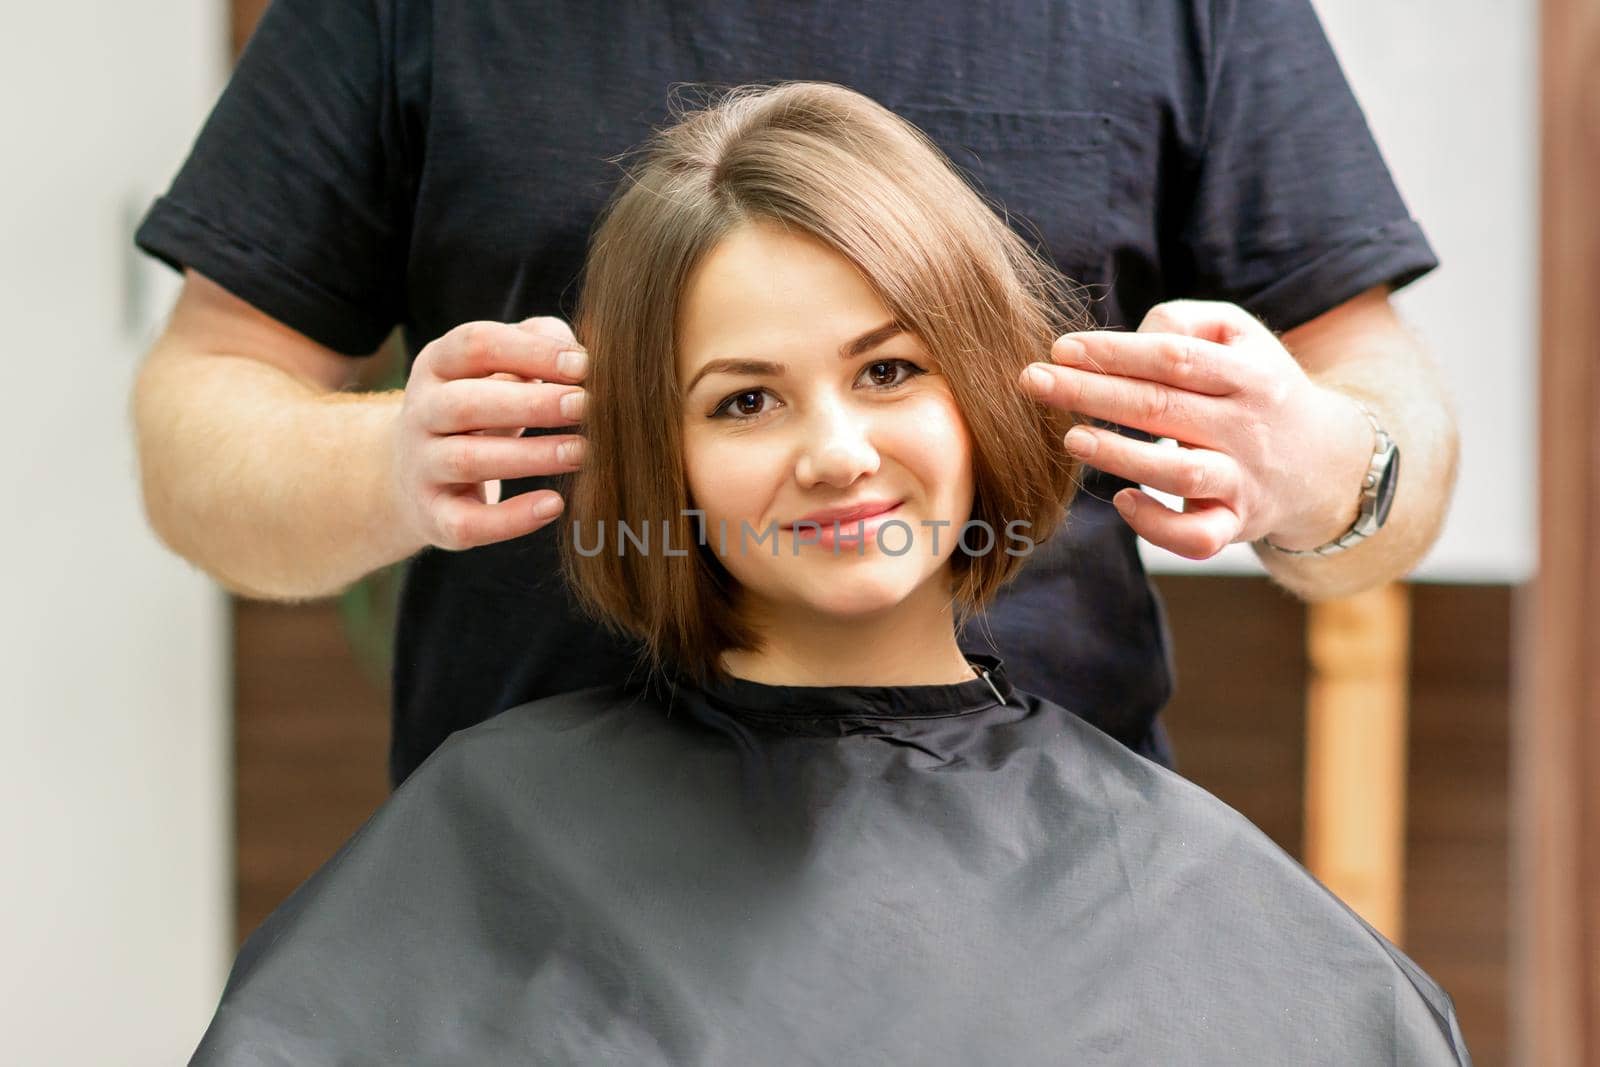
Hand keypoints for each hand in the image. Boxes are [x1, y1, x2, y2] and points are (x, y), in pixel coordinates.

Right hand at [391, 316, 588, 550]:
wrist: (414, 475)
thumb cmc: (480, 408)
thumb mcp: (499, 368)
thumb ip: (539, 345)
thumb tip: (581, 356)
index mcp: (437, 365)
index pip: (476, 345)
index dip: (530, 352)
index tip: (582, 365)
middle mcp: (420, 412)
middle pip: (467, 403)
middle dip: (531, 404)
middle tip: (586, 407)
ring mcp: (421, 466)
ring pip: (468, 460)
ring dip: (531, 456)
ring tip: (582, 452)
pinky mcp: (433, 517)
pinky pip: (467, 522)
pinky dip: (511, 519)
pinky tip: (555, 505)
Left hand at [1018, 299, 1373, 559]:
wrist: (1327, 462)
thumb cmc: (1257, 387)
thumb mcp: (1240, 336)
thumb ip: (1185, 322)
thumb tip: (1129, 334)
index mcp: (1249, 374)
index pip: (1175, 357)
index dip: (1116, 352)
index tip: (1062, 348)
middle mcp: (1248, 427)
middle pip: (1163, 407)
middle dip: (1091, 393)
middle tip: (1033, 381)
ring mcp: (1243, 480)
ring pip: (1180, 472)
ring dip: (1121, 455)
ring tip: (1070, 439)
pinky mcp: (1236, 524)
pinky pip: (1198, 537)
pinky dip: (1158, 525)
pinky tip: (1123, 500)